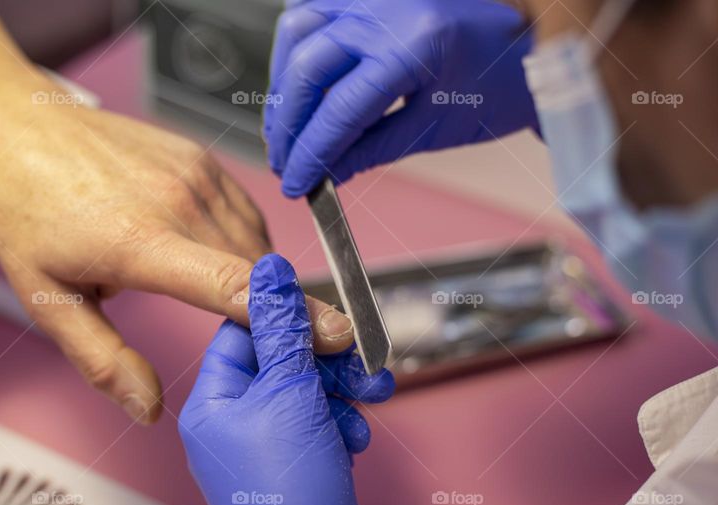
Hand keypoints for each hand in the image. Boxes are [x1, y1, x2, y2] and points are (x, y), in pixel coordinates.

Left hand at [0, 76, 356, 422]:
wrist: (18, 129)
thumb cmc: (26, 212)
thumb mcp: (46, 300)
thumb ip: (102, 359)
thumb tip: (149, 408)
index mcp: (140, 242)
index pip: (234, 285)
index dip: (293, 316)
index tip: (336, 337)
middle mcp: (178, 201)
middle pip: (258, 272)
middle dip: (276, 313)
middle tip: (273, 349)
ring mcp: (194, 174)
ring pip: (256, 243)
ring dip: (258, 281)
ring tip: (231, 306)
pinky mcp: (201, 158)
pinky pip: (244, 213)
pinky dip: (244, 246)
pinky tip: (215, 260)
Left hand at [179, 254, 393, 504]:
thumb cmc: (292, 495)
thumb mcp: (290, 394)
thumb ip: (283, 329)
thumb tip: (269, 271)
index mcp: (211, 402)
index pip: (242, 332)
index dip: (288, 320)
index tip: (329, 318)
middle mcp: (229, 423)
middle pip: (281, 362)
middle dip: (328, 361)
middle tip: (362, 362)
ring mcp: (259, 448)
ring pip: (305, 394)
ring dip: (342, 391)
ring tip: (373, 397)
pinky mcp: (289, 468)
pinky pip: (315, 427)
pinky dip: (339, 425)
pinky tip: (354, 439)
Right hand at [265, 0, 537, 196]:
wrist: (525, 40)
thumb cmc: (495, 81)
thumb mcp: (435, 128)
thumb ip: (373, 149)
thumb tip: (325, 171)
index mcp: (413, 47)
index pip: (339, 110)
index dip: (310, 153)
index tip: (294, 183)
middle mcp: (385, 9)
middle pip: (307, 69)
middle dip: (288, 125)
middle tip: (285, 162)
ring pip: (297, 32)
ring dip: (283, 85)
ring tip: (287, 128)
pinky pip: (311, 8)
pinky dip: (296, 47)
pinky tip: (298, 82)